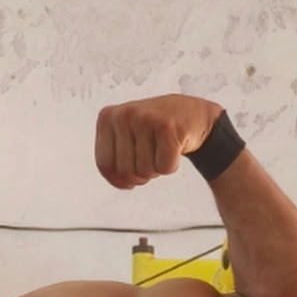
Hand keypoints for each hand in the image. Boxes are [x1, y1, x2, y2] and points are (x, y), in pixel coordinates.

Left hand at [95, 94, 222, 188]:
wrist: (193, 115)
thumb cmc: (154, 132)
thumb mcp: (124, 138)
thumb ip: (111, 158)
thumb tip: (118, 181)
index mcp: (107, 117)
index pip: (104, 165)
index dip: (118, 180)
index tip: (131, 175)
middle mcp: (123, 114)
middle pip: (124, 171)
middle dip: (140, 174)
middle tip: (152, 157)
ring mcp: (145, 118)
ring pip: (144, 171)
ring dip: (156, 169)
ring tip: (162, 149)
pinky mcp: (167, 126)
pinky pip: (164, 167)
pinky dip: (171, 166)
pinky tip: (175, 147)